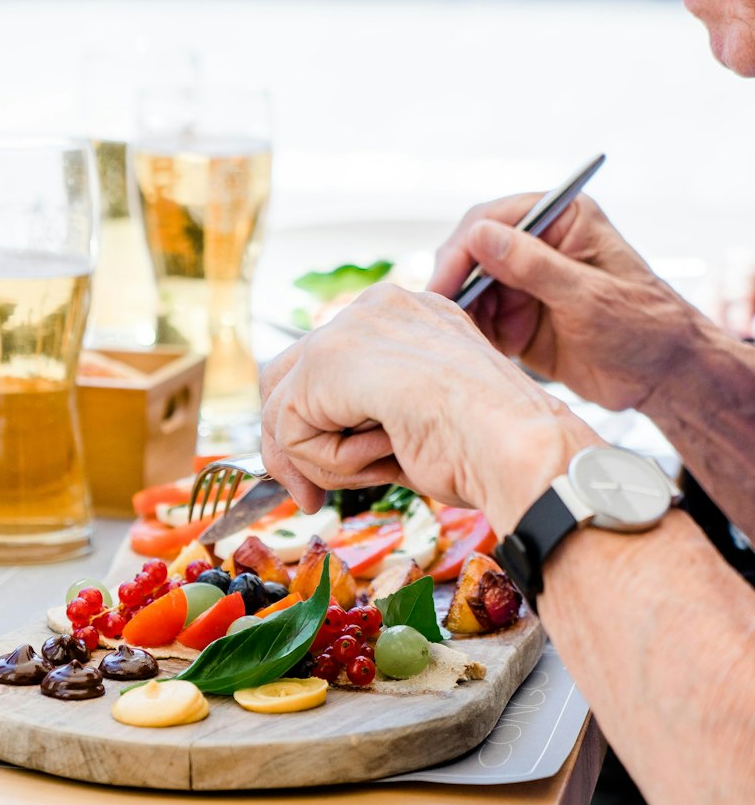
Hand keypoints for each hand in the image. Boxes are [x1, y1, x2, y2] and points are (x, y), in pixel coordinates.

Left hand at [260, 283, 596, 530]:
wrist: (518, 446)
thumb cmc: (489, 448)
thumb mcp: (418, 422)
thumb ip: (367, 420)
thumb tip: (308, 451)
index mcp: (408, 316)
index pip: (326, 367)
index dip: (316, 427)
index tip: (321, 479)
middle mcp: (377, 307)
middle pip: (287, 377)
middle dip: (292, 445)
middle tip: (309, 497)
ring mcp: (352, 325)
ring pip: (287, 408)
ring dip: (323, 460)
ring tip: (381, 465)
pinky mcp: (329, 357)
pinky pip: (290, 428)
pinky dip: (328, 462)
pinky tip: (383, 452)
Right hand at [428, 193, 695, 412]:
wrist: (663, 377)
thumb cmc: (644, 327)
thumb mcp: (589, 297)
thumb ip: (534, 266)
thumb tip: (480, 237)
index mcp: (562, 220)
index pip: (493, 220)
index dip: (463, 250)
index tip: (444, 283)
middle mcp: (538, 245)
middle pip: (472, 253)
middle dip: (455, 282)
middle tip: (440, 314)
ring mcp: (525, 282)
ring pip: (470, 288)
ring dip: (461, 311)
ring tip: (457, 337)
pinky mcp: (517, 318)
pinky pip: (479, 320)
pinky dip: (471, 334)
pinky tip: (472, 348)